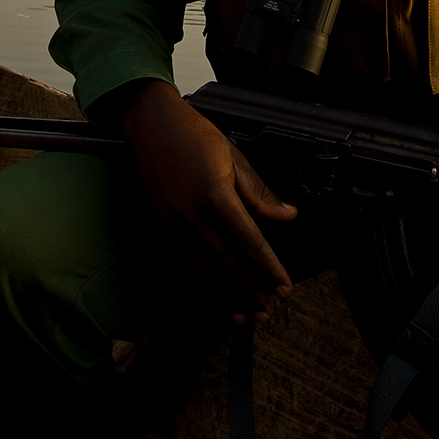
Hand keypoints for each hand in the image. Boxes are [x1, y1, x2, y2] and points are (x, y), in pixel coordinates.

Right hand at [118, 80, 297, 321]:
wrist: (150, 124)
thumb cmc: (194, 134)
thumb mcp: (234, 157)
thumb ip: (259, 193)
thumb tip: (287, 216)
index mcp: (214, 196)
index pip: (249, 242)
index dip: (268, 268)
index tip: (284, 287)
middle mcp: (190, 215)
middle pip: (226, 263)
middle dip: (250, 291)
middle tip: (268, 312)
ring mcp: (171, 224)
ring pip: (203, 269)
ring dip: (226, 295)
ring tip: (244, 315)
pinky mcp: (159, 226)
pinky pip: (184, 262)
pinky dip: (203, 282)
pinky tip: (216, 294)